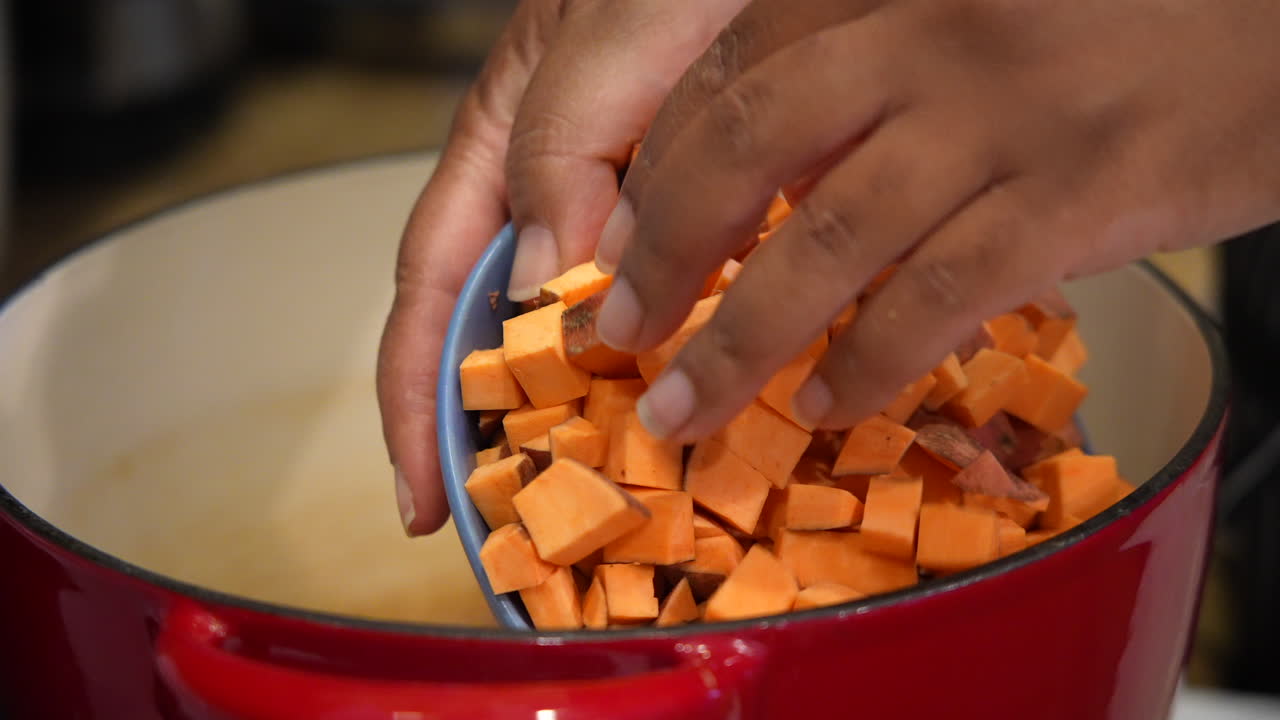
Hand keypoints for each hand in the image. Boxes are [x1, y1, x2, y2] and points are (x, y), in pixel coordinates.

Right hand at [377, 0, 746, 535]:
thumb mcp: (604, 39)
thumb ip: (560, 148)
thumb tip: (539, 287)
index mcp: (505, 148)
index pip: (435, 290)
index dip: (418, 398)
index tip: (425, 500)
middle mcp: (567, 191)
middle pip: (514, 333)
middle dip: (510, 432)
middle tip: (533, 530)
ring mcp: (646, 209)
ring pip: (607, 335)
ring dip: (605, 420)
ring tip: (621, 504)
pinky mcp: (727, 214)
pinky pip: (698, 308)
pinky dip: (695, 368)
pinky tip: (717, 414)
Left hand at [594, 0, 1279, 440]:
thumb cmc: (1119, 22)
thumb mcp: (968, 15)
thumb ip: (863, 81)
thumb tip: (768, 192)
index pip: (727, 75)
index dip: (652, 173)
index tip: (614, 248)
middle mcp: (929, 30)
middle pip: (744, 147)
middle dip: (662, 255)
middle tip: (620, 332)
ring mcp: (1001, 111)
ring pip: (825, 237)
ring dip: (738, 338)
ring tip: (686, 405)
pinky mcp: (1077, 190)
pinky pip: (937, 293)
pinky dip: (868, 361)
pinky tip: (828, 406)